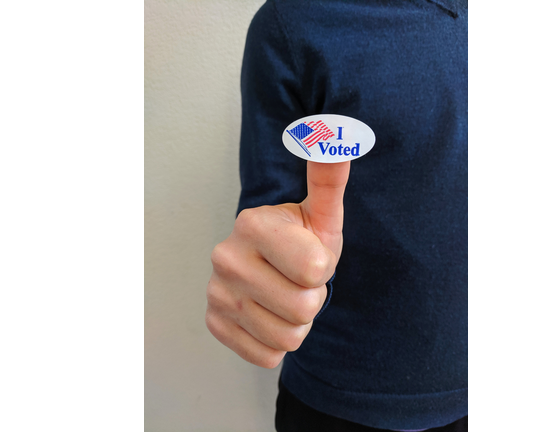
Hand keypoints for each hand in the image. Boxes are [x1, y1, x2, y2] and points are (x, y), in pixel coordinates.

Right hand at [205, 161, 349, 367]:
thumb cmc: (303, 239)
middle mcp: (225, 256)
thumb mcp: (322, 213)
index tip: (310, 255)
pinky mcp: (214, 325)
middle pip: (303, 307)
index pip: (315, 269)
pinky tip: (271, 315)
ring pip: (288, 337)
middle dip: (313, 299)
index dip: (324, 268)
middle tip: (299, 280)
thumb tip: (336, 132)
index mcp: (252, 223)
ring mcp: (215, 293)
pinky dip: (277, 343)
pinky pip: (267, 356)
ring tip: (286, 295)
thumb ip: (329, 177)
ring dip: (298, 323)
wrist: (273, 268)